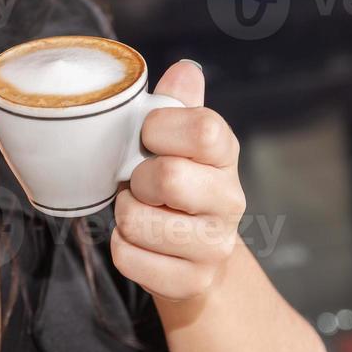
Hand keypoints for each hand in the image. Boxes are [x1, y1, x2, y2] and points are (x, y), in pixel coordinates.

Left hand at [109, 59, 245, 303]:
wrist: (193, 257)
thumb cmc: (176, 185)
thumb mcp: (177, 141)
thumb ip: (178, 105)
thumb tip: (185, 70)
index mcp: (226, 155)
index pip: (203, 129)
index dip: (160, 129)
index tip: (148, 137)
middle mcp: (230, 200)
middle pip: (168, 177)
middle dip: (136, 179)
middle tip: (139, 183)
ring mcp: (215, 245)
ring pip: (138, 222)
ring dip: (124, 215)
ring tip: (138, 211)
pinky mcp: (192, 281)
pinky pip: (127, 256)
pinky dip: (121, 247)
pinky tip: (138, 242)